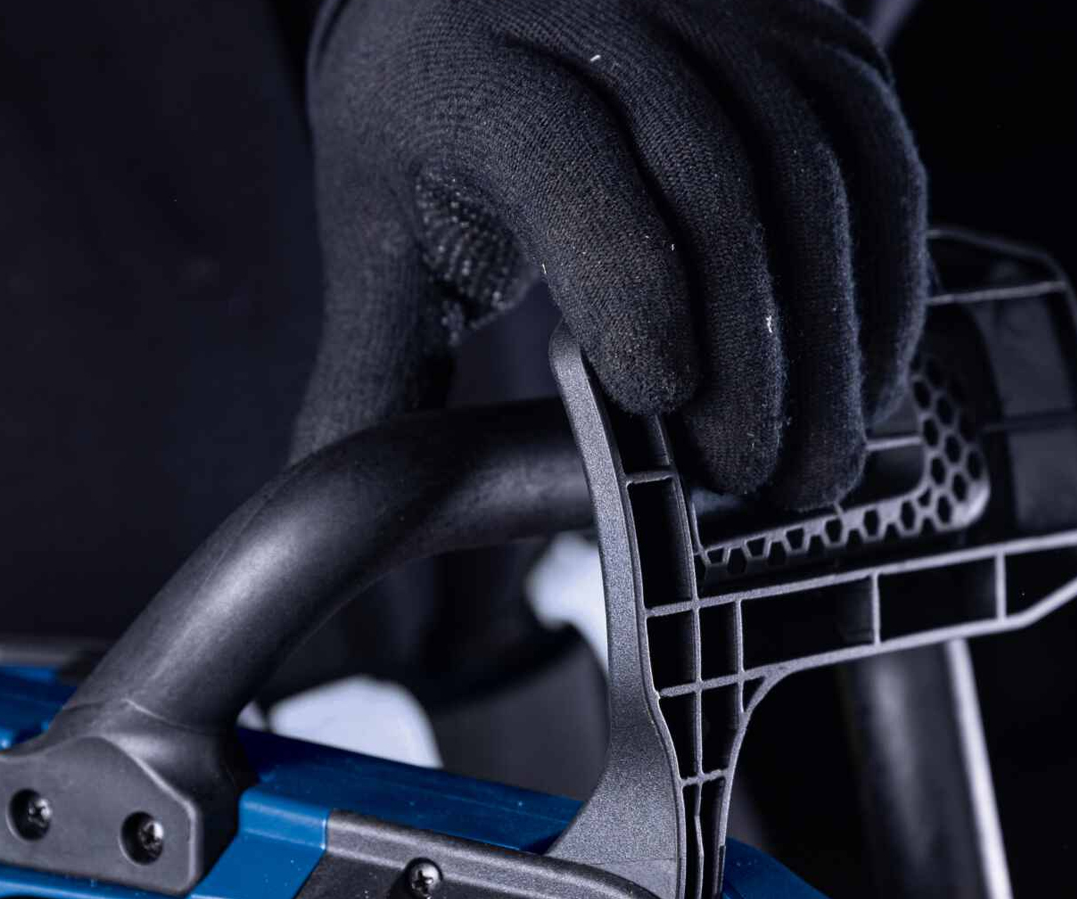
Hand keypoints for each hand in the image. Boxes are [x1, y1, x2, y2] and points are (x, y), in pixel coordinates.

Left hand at [295, 0, 926, 508]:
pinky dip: (888, 274)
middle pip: (715, 181)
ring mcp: (723, 14)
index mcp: (473, 71)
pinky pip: (874, 152)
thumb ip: (374, 374)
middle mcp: (607, 15)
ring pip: (816, 172)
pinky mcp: (808, 34)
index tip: (661, 404)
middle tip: (756, 482)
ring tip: (819, 460)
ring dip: (836, 336)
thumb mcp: (380, 241)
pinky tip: (866, 372)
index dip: (625, 283)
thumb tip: (348, 512)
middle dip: (754, 354)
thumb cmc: (433, 131)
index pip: (561, 163)